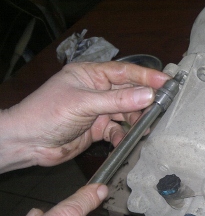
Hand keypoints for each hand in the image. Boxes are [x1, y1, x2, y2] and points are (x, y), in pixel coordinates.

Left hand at [0, 61, 168, 171]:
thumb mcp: (84, 104)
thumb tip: (148, 96)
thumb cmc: (46, 113)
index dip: (147, 76)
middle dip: (145, 100)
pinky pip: (118, 131)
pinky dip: (124, 136)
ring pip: (127, 112)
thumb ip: (118, 101)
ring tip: (146, 128)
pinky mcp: (98, 129)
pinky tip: (126, 141)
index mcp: (91, 74)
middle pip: (129, 92)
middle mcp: (97, 90)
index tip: (167, 82)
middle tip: (163, 107)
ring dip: (136, 121)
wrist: (26, 143)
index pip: (125, 72)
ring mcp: (98, 110)